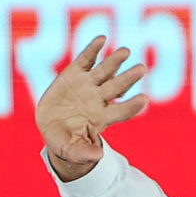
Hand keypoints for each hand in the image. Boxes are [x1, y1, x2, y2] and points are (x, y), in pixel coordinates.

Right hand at [35, 36, 148, 179]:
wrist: (51, 127)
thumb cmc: (65, 142)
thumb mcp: (72, 150)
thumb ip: (84, 152)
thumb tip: (99, 156)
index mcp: (102, 118)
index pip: (121, 111)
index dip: (131, 106)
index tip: (144, 99)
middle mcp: (99, 99)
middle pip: (117, 87)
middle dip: (129, 78)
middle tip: (142, 69)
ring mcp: (88, 85)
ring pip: (105, 71)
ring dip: (115, 61)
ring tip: (126, 52)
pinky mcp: (74, 73)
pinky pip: (86, 59)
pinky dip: (93, 49)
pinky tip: (102, 39)